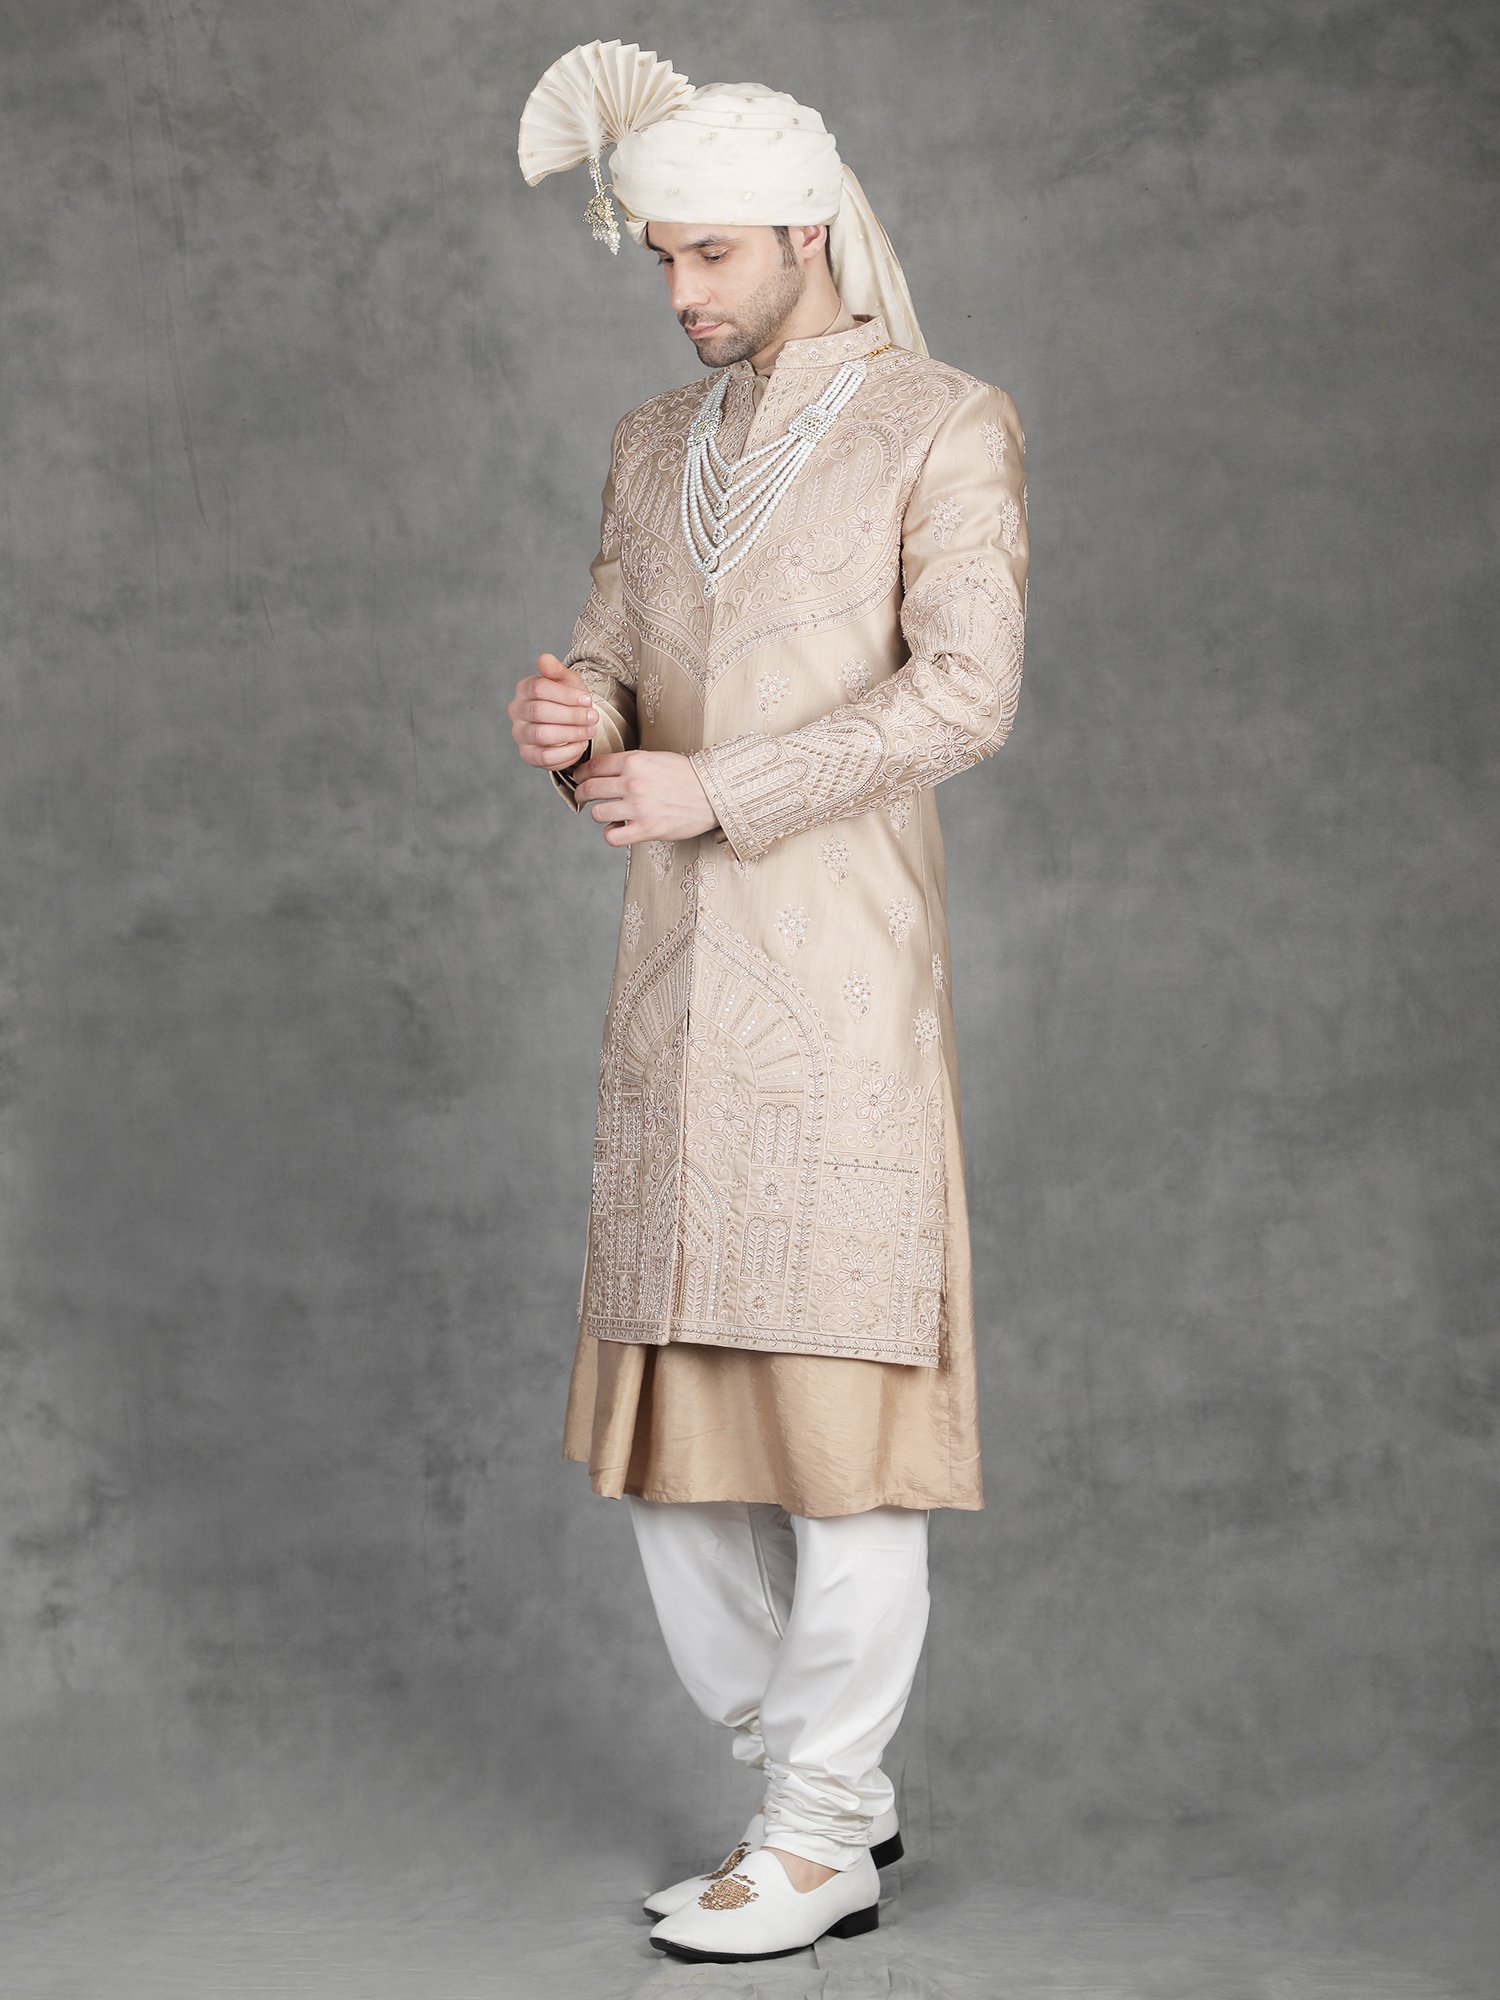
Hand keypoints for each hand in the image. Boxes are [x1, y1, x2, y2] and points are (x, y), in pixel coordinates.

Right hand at [508, 651, 598, 768]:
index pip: (539, 688)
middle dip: (571, 715)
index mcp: (524, 689)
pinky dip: (568, 752)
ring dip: (571, 733)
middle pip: (540, 712)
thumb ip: (556, 670)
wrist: (569, 723)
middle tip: (593, 717)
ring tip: (589, 731)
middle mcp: (516, 711)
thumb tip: (544, 658)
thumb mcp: (566, 680)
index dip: (566, 695)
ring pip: (542, 735)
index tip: (587, 699)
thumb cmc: (566, 699)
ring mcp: (520, 735)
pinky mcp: (528, 755)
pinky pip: (546, 757)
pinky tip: (581, 744)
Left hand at [572, 750, 717, 846]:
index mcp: (634, 762)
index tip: (579, 778)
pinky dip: (612, 834)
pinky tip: (619, 829)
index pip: (594, 766)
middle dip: (581, 794)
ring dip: (600, 814)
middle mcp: (632, 783)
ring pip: (597, 813)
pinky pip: (612, 836)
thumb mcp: (655, 759)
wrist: (714, 793)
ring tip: (610, 813)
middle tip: (582, 796)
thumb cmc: (687, 776)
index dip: (581, 773)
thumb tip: (604, 773)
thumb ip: (630, 764)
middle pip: (589, 789)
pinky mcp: (646, 829)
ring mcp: (638, 807)